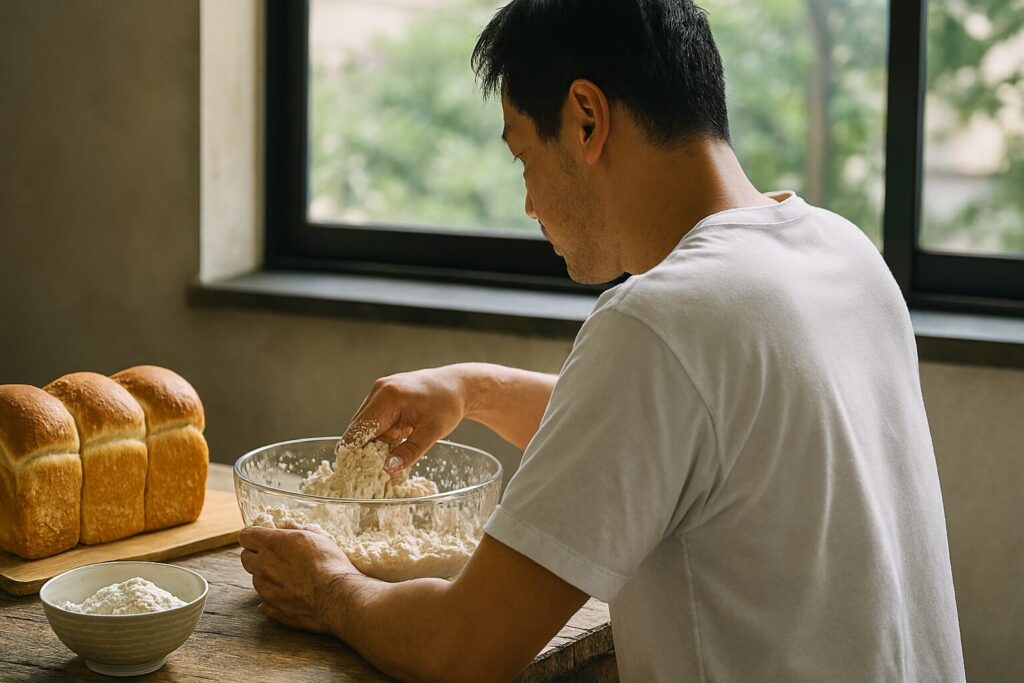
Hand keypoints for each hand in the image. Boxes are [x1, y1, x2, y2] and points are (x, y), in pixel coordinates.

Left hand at [238, 524, 358, 634]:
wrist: (337, 597)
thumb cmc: (330, 564)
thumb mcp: (318, 537)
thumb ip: (298, 530)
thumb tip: (288, 527)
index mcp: (273, 544)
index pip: (246, 535)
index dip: (253, 536)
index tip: (262, 538)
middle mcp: (263, 565)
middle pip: (245, 557)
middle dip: (256, 555)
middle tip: (276, 557)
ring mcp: (265, 589)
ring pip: (256, 579)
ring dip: (267, 576)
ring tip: (290, 577)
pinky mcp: (271, 608)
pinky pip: (263, 600)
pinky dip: (273, 595)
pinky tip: (291, 593)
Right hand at [343, 365, 471, 472]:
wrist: (457, 385)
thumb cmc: (448, 404)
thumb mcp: (433, 431)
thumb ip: (411, 451)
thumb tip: (388, 468)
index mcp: (388, 396)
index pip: (359, 429)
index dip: (354, 452)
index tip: (354, 473)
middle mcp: (379, 391)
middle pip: (357, 428)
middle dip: (362, 451)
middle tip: (370, 474)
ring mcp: (379, 392)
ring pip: (364, 426)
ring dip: (371, 444)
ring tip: (384, 461)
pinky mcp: (383, 397)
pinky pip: (373, 421)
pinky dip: (379, 437)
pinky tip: (391, 448)